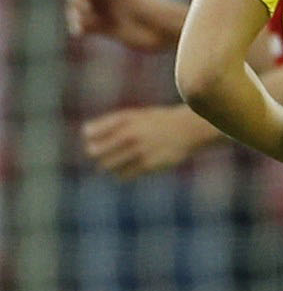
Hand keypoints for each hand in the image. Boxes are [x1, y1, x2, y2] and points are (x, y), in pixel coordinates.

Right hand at [66, 0, 182, 51]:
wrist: (165, 31)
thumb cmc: (150, 9)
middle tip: (86, 8)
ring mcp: (105, 11)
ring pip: (78, 10)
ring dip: (75, 16)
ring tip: (83, 23)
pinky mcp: (105, 27)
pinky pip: (84, 26)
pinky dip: (79, 28)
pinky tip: (81, 32)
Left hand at [80, 104, 218, 177]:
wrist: (188, 129)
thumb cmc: (156, 122)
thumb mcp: (135, 116)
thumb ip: (111, 124)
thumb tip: (86, 137)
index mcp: (124, 119)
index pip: (90, 132)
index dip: (91, 137)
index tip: (97, 138)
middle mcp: (130, 133)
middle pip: (94, 151)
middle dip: (95, 153)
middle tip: (103, 154)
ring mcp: (139, 149)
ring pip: (107, 165)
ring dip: (109, 165)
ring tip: (117, 162)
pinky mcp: (148, 164)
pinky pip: (124, 175)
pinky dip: (122, 174)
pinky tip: (130, 168)